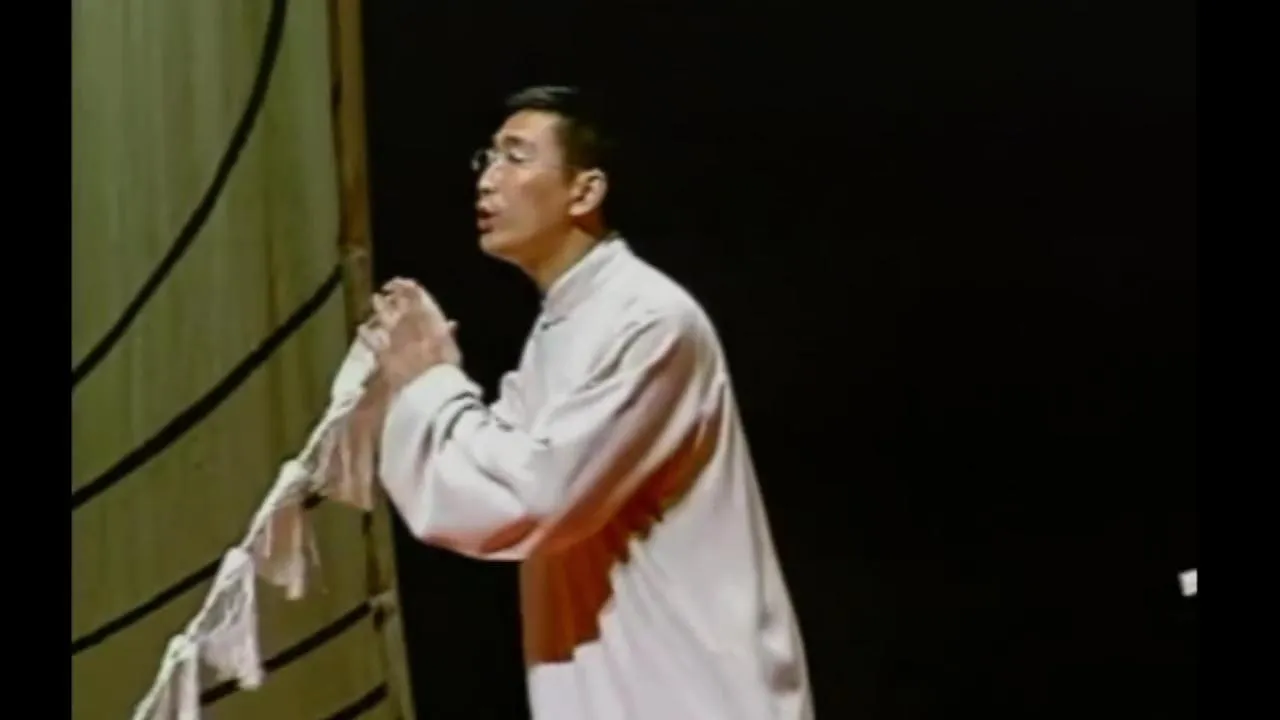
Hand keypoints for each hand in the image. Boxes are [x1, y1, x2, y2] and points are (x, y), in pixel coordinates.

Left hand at [359, 278, 460, 393]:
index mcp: (429, 321)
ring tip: (375, 298)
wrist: (428, 384)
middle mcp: (410, 325)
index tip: (406, 282)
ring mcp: (395, 338)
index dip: (410, 289)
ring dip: (380, 307)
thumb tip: (452, 323)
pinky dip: (366, 334)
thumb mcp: (452, 349)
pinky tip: (360, 327)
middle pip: (400, 305)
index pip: (418, 299)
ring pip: (385, 317)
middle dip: (394, 294)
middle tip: (388, 286)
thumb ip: (448, 334)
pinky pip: (372, 341)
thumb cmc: (446, 367)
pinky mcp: (383, 353)